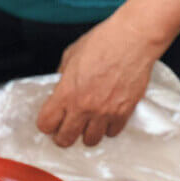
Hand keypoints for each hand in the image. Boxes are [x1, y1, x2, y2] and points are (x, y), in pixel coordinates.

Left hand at [36, 18, 162, 147]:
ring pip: (90, 140)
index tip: (50, 122)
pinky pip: (112, 132)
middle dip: (63, 136)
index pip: (46, 123)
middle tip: (66, 130)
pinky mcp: (123, 112)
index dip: (46, 124)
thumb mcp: (71, 54)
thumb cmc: (104, 42)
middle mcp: (84, 106)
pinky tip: (107, 117)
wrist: (133, 39)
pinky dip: (108, 128)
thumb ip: (63, 75)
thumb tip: (60, 88)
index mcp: (67, 91)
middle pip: (66, 139)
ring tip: (88, 123)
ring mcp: (105, 112)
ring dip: (87, 133)